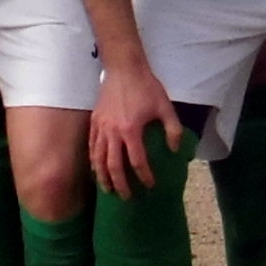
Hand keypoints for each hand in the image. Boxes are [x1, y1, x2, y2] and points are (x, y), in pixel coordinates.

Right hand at [89, 65, 180, 198]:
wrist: (124, 68)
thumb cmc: (146, 87)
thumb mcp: (165, 107)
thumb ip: (173, 129)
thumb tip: (174, 150)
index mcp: (131, 130)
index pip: (137, 161)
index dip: (144, 176)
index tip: (149, 185)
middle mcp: (112, 132)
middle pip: (113, 166)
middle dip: (120, 184)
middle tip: (127, 197)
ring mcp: (100, 128)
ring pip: (98, 159)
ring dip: (102, 177)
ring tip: (108, 190)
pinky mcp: (94, 122)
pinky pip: (91, 147)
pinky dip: (93, 161)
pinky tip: (96, 169)